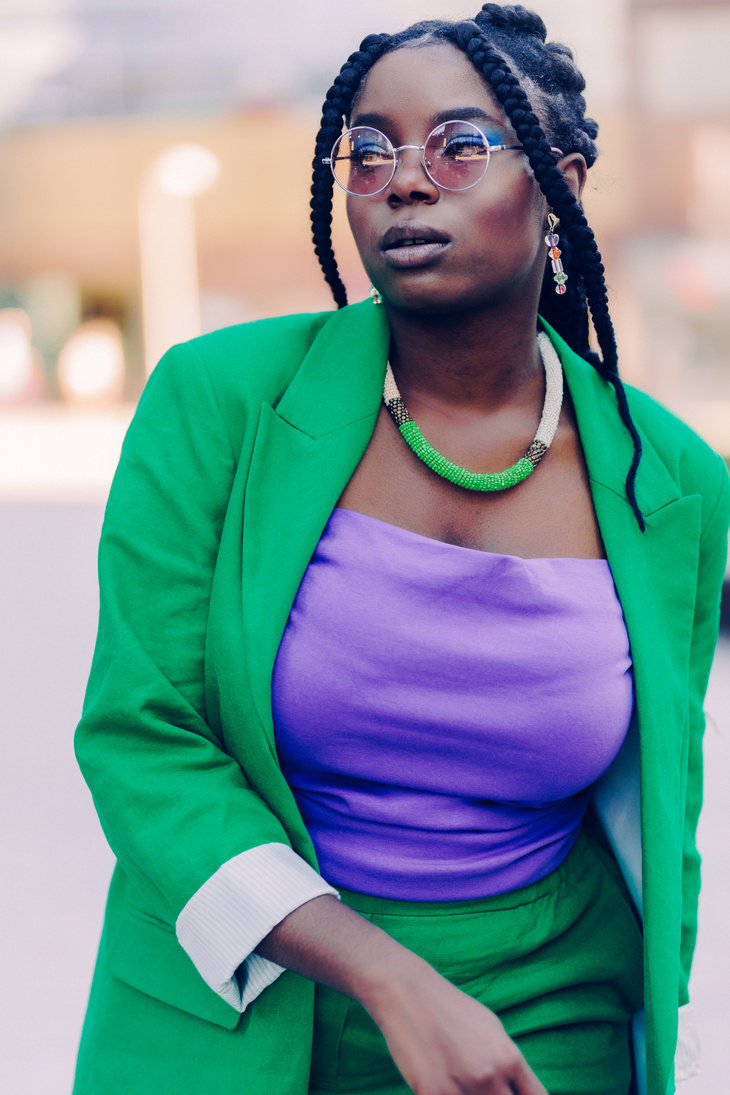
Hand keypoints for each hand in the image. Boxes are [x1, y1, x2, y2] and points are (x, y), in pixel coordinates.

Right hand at [257, 895, 546, 1093]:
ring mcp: (459, 1087)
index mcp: (508, 1057)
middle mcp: (490, 1075)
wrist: (392, 978)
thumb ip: (508, 1068)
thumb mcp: (487, 1028)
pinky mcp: (427, 1094)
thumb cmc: (443, 1003)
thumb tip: (527, 1093)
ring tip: (457, 1085)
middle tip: (484, 1092)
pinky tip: (438, 1088)